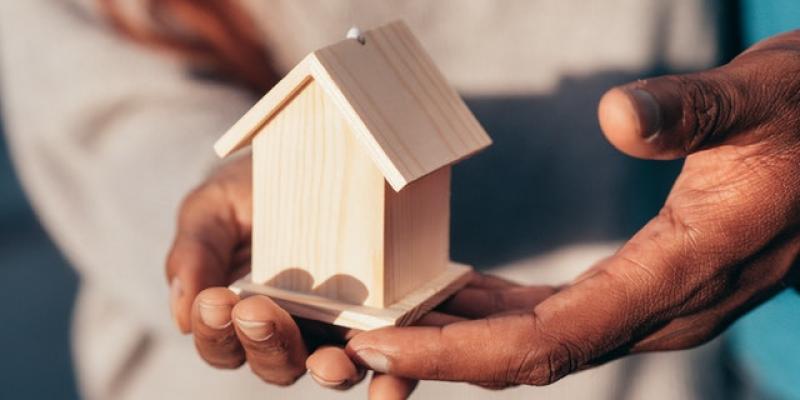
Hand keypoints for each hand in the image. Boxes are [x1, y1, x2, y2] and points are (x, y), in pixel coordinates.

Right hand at [165, 156, 417, 396]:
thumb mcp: (215, 207)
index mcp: (242, 316)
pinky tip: (390, 383)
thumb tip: (182, 313)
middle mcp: (292, 331)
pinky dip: (392, 376)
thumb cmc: (254, 187)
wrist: (316, 151)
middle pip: (274, 363)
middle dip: (265, 343)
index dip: (215, 331)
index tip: (215, 301)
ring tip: (330, 362)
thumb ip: (194, 252)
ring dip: (328, 369)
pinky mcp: (386, 318)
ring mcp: (340, 327)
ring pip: (331, 367)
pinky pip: (391, 355)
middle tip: (257, 311)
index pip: (222, 344)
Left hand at [345, 30, 799, 385]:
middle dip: (441, 355)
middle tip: (358, 341)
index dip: (459, 351)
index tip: (382, 343)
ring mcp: (653, 303)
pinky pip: (559, 314)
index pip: (550, 339)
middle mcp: (663, 308)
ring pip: (541, 341)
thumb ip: (694, 112)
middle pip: (532, 356)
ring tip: (392, 320)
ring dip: (465, 338)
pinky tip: (457, 294)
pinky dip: (499, 314)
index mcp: (681, 272)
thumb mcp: (760, 96)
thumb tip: (616, 116)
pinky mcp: (644, 285)